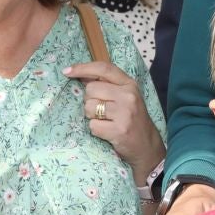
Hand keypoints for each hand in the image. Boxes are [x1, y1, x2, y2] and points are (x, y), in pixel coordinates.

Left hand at [66, 61, 164, 185]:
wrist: (147, 146)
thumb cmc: (132, 119)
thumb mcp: (125, 97)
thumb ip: (107, 85)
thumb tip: (81, 75)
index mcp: (129, 84)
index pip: (103, 68)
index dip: (83, 68)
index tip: (67, 71)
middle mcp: (128, 95)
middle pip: (91, 89)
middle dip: (90, 100)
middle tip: (101, 110)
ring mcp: (124, 113)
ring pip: (89, 107)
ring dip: (92, 116)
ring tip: (106, 121)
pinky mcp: (119, 130)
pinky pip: (92, 126)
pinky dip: (96, 130)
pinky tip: (107, 132)